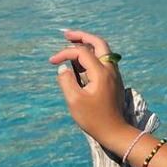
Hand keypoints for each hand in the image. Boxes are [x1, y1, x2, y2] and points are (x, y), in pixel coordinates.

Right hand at [49, 29, 129, 148]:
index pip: (81, 52)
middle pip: (99, 43)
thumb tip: (63, 68)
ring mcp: (114, 75)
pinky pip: (104, 62)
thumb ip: (66, 80)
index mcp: (101, 73)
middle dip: (82, 36)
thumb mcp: (74, 100)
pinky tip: (81, 61)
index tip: (52, 62)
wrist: (115, 132)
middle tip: (66, 35)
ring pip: (103, 52)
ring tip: (72, 45)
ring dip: (88, 45)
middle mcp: (111, 70)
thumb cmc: (94, 118)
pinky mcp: (114, 82)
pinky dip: (92, 56)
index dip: (64, 53)